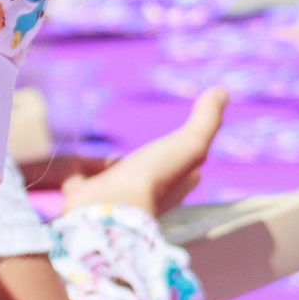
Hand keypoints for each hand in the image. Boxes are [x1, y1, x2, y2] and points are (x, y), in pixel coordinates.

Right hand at [60, 85, 227, 220]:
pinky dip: (79, 171)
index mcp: (174, 185)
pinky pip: (82, 180)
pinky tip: (77, 159)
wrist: (107, 208)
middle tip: (141, 147)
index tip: (186, 142)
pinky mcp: (85, 196)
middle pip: (149, 173)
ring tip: (107, 154)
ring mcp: (114, 196)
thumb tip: (221, 91)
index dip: (187, 154)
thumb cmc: (153, 178)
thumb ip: (205, 120)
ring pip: (114, 176)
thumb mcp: (189, 145)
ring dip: (109, 166)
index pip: (187, 169)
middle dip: (145, 162)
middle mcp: (145, 194)